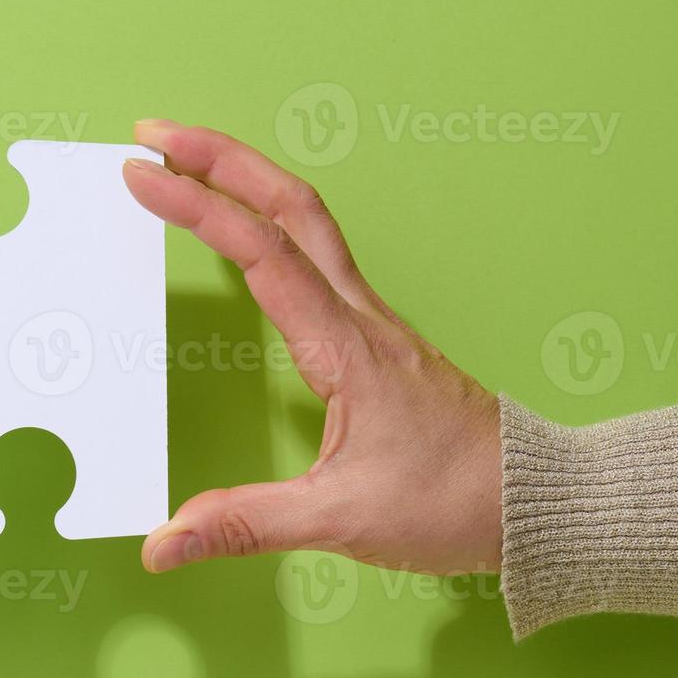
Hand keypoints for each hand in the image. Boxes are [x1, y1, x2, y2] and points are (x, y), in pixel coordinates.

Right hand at [122, 120, 502, 576]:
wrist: (536, 502)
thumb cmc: (454, 500)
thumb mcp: (342, 519)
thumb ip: (245, 524)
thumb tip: (164, 543)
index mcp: (346, 346)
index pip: (262, 252)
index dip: (197, 207)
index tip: (141, 176)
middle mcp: (359, 316)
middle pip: (290, 204)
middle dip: (219, 157)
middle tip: (155, 135)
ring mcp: (369, 320)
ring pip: (306, 220)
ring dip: (245, 179)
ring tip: (186, 163)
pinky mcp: (371, 336)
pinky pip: (314, 253)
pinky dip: (267, 221)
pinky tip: (243, 232)